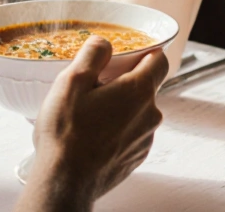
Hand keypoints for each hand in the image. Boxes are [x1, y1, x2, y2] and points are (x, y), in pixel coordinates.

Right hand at [17, 37, 168, 211]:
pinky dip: (117, 130)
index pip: (159, 60)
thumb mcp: (72, 81)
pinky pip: (131, 134)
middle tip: (95, 85)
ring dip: (120, 108)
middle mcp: (149, 115)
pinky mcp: (135, 157)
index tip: (129, 54)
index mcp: (138, 91)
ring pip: (138, 112)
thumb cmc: (66, 133)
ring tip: (89, 114)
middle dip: (124, 82)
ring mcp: (145, 139)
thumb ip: (93, 54)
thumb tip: (103, 43)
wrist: (65, 182)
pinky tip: (92, 135)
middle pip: (146, 86)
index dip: (146, 52)